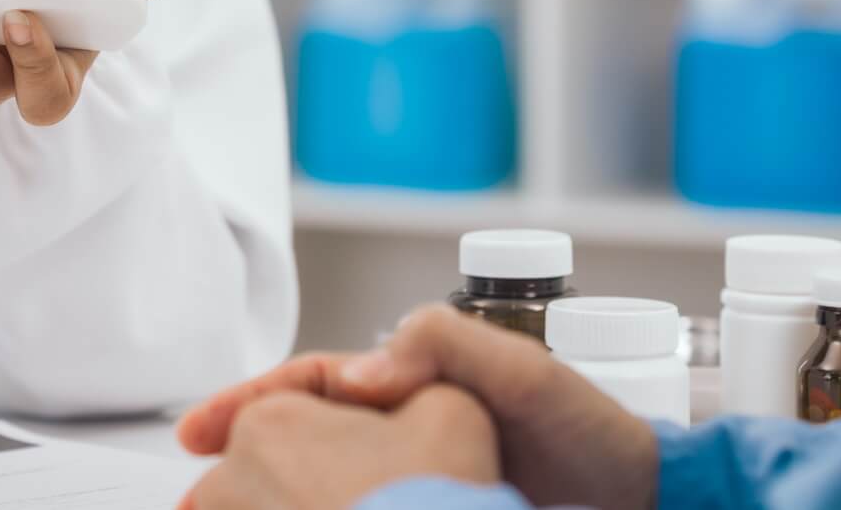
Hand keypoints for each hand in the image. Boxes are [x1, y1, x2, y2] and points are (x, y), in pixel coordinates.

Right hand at [178, 306, 660, 509]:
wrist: (646, 506)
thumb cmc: (594, 436)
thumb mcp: (523, 373)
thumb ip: (445, 346)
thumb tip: (359, 367)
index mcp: (417, 376)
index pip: (316, 379)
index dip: (255, 397)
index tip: (207, 427)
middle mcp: (407, 420)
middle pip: (304, 426)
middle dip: (244, 442)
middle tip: (194, 475)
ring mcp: (418, 470)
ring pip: (323, 473)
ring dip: (270, 485)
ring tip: (223, 505)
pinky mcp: (430, 505)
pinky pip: (359, 502)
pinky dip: (312, 507)